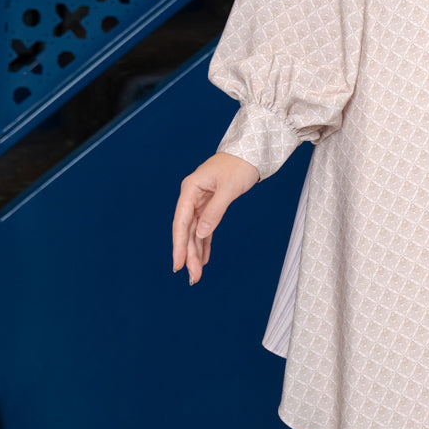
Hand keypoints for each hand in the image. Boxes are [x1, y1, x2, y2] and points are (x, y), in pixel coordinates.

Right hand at [172, 151, 258, 283]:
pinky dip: (205, 242)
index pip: (181, 221)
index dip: (179, 244)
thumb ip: (214, 211)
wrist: (251, 152)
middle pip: (187, 229)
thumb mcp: (228, 189)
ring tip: (197, 273)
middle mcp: (192, 196)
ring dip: (196, 251)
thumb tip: (200, 233)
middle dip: (189, 253)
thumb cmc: (239, 165)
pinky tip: (203, 258)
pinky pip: (205, 227)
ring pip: (195, 231)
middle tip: (193, 277)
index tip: (178, 264)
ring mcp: (200, 201)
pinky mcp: (210, 205)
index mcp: (191, 188)